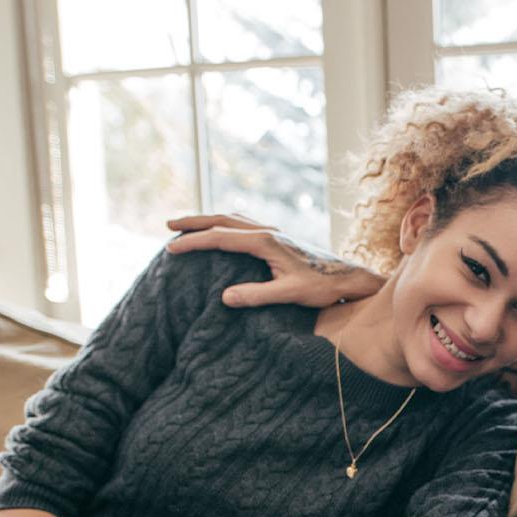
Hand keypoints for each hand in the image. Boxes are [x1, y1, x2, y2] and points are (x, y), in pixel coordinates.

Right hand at [165, 213, 384, 307]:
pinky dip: (226, 223)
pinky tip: (223, 229)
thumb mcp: (289, 294)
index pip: (220, 238)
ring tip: (188, 224)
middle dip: (194, 221)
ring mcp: (274, 231)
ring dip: (209, 219)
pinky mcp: (280, 236)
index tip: (170, 247)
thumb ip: (257, 295)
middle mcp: (268, 231)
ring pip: (234, 218)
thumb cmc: (321, 286)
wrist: (348, 276)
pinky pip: (245, 223)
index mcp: (266, 242)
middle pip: (223, 219)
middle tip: (168, 224)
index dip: (193, 242)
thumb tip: (224, 297)